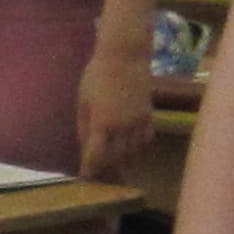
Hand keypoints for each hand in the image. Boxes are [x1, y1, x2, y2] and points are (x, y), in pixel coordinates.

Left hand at [74, 55, 151, 184]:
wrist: (126, 56)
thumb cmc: (97, 75)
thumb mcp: (83, 101)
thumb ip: (84, 127)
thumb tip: (85, 148)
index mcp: (101, 122)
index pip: (96, 156)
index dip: (90, 169)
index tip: (85, 178)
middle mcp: (122, 126)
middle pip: (116, 157)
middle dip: (106, 167)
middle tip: (99, 172)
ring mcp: (139, 121)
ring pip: (133, 151)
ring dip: (123, 159)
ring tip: (114, 162)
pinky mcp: (150, 115)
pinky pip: (146, 139)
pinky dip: (138, 147)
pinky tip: (130, 147)